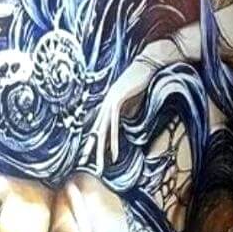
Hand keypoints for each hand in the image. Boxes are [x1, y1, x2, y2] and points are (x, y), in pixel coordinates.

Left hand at [91, 58, 156, 173]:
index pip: (97, 127)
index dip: (92, 142)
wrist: (148, 65)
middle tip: (84, 164)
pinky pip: (114, 125)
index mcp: (107, 106)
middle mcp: (105, 105)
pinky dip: (114, 140)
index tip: (87, 156)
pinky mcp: (117, 100)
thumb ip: (124, 115)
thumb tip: (121, 128)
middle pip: (95, 131)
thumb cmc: (141, 83)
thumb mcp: (132, 104)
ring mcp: (109, 102)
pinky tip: (113, 154)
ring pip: (102, 131)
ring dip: (100, 151)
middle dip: (90, 149)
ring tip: (99, 166)